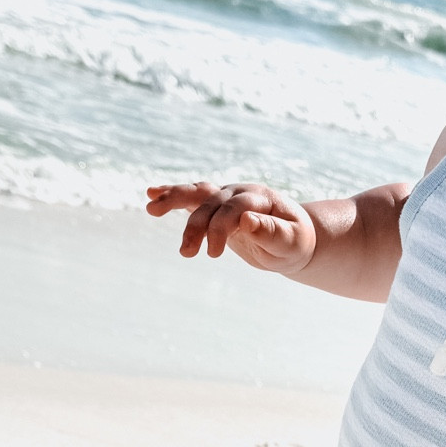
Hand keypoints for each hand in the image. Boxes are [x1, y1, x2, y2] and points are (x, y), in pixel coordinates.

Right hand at [146, 180, 316, 274]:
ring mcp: (226, 197)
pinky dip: (172, 195)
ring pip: (198, 194)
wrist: (293, 238)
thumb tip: (246, 219)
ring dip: (174, 200)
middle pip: (212, 203)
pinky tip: (152, 194)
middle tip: (186, 254)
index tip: (213, 254)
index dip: (221, 228)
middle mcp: (240, 191)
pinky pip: (192, 198)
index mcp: (260, 197)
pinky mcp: (215, 207)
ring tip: (151, 209)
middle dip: (196, 226)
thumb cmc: (294, 242)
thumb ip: (271, 231)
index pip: (234, 208)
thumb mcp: (291, 242)